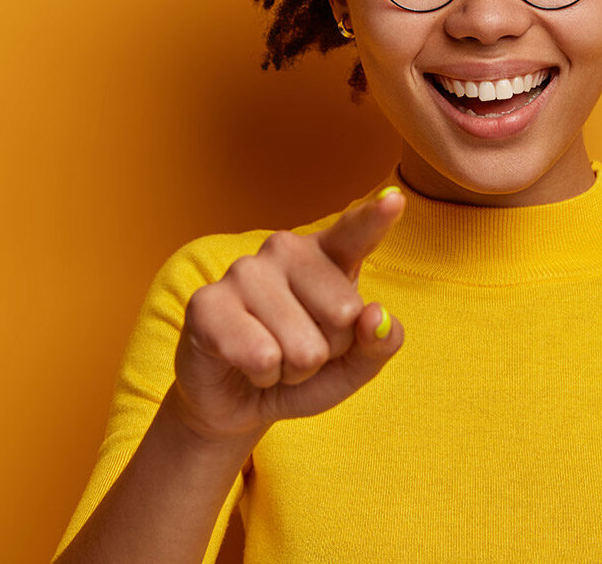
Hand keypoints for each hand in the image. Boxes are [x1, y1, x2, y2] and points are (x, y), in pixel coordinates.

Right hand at [167, 188, 405, 443]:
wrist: (237, 401)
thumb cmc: (300, 370)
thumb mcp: (352, 366)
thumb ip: (379, 343)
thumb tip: (375, 316)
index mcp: (328, 255)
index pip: (356, 233)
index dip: (376, 218)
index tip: (394, 200)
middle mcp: (286, 249)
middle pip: (344, 315)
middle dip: (328, 352)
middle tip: (299, 351)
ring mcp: (244, 271)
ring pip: (303, 346)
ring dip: (293, 370)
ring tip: (272, 359)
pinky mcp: (207, 303)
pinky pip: (263, 357)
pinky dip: (263, 377)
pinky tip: (246, 365)